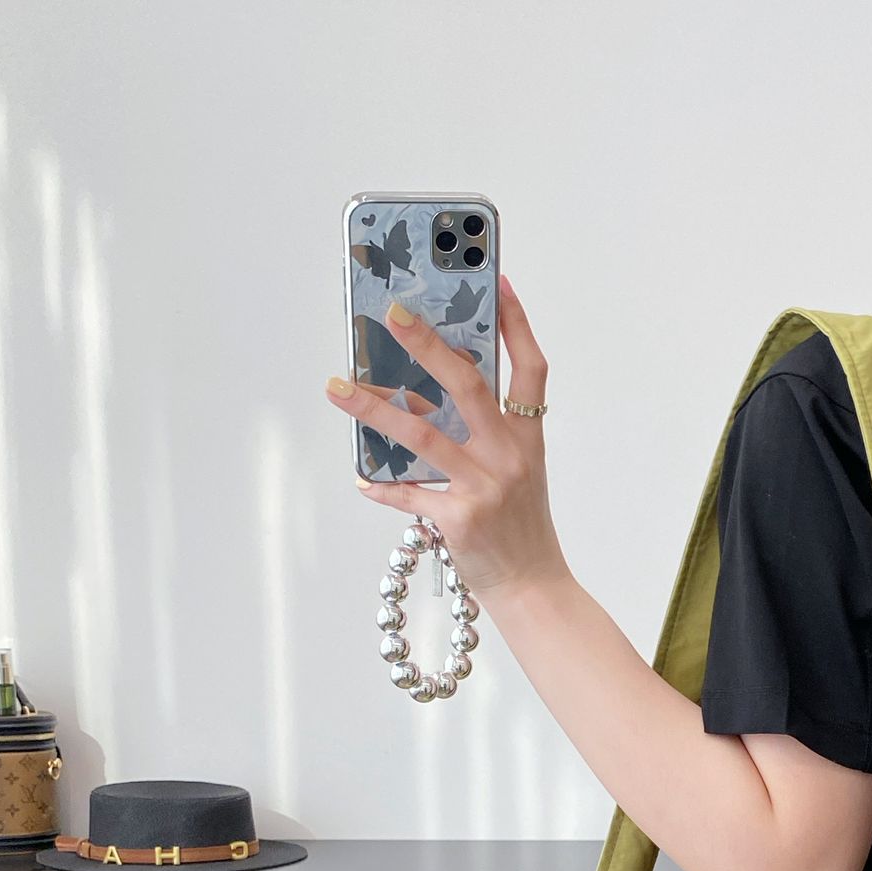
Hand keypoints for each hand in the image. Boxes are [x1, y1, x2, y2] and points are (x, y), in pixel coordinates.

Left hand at [327, 274, 563, 600]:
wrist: (534, 587)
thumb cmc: (521, 526)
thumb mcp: (518, 471)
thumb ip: (486, 433)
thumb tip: (429, 393)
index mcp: (527, 438)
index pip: (529, 369)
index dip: (516, 324)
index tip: (497, 282)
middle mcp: (509, 456)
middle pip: (467, 384)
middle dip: (426, 344)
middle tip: (391, 313)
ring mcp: (485, 486)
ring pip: (421, 433)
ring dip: (373, 408)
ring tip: (337, 386)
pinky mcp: (459, 518)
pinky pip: (408, 493)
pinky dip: (381, 485)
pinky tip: (361, 477)